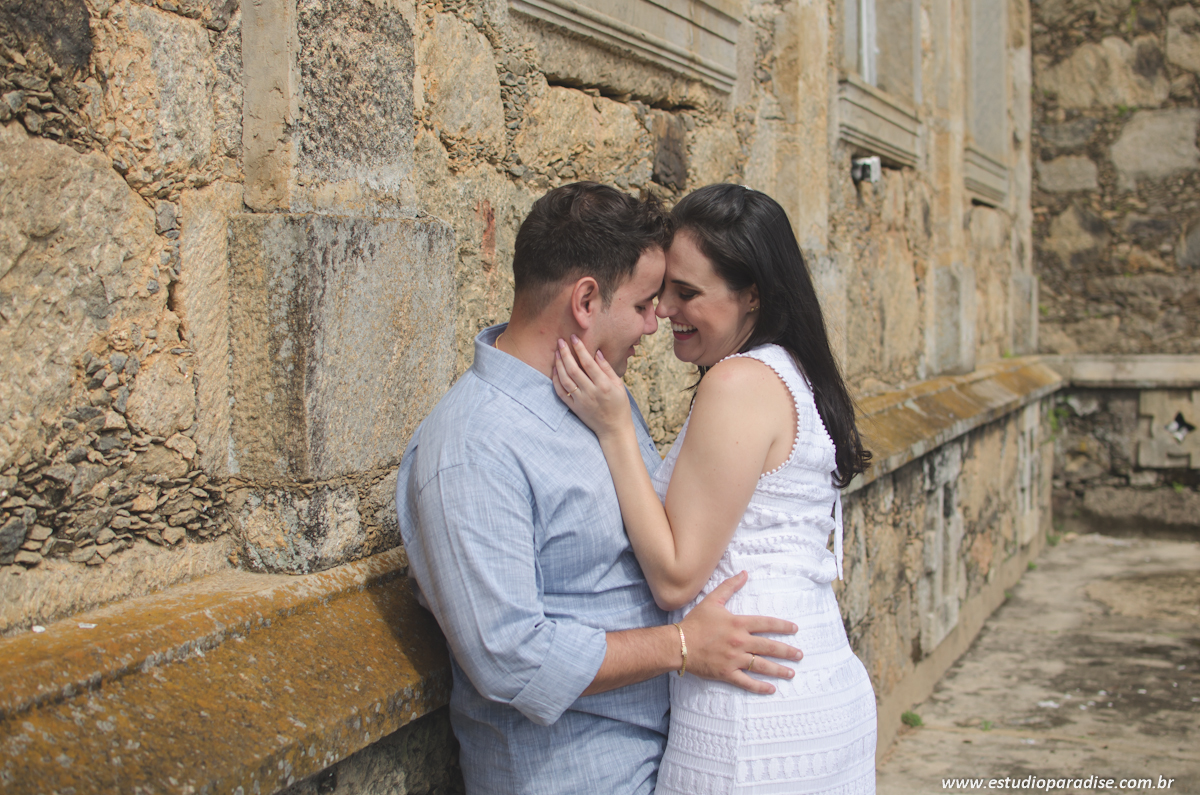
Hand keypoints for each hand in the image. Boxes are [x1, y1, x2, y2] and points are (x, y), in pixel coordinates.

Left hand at [551, 335, 632, 438]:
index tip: (574, 338)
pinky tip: (555, 370)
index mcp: (604, 385)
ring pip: (565, 380)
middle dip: (565, 353)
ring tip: (557, 352)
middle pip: (573, 369)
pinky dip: (556, 380)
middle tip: (560, 341)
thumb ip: (607, 369)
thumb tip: (597, 353)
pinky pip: (561, 393)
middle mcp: (591, 392)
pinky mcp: (574, 408)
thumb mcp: (619, 385)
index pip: (589, 363)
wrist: (614, 429)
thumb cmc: (619, 405)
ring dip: (559, 364)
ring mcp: (581, 401)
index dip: (580, 349)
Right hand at [680, 571, 802, 694]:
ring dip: (779, 670)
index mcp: (738, 624)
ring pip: (762, 666)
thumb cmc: (695, 622)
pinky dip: (760, 687)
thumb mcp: (712, 601)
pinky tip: (771, 689)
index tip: (794, 629)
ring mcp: (734, 659)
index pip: (766, 624)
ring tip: (791, 672)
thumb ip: (729, 586)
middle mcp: (740, 642)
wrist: (678, 644)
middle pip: (769, 647)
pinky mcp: (727, 673)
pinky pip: (747, 682)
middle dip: (787, 651)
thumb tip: (744, 573)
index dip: (783, 626)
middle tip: (799, 654)